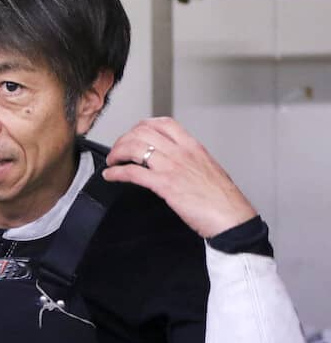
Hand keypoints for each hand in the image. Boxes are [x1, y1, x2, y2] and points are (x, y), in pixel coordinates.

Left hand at [102, 117, 256, 238]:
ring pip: (135, 147)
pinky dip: (117, 172)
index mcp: (193, 147)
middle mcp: (181, 152)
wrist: (232, 218)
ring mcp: (172, 167)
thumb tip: (176, 163)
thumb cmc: (224, 200)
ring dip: (117, 153)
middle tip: (117, 150)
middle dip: (124, 139)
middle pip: (143, 132)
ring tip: (112, 161)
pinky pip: (133, 172)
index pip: (163, 123)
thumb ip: (190, 162)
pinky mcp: (165, 185)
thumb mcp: (208, 170)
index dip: (142, 126)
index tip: (133, 133)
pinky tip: (110, 175)